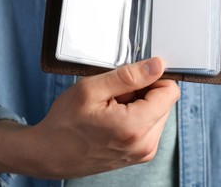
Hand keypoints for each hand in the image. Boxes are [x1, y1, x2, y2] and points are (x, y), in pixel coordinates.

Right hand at [0, 57, 179, 178]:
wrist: (50, 153)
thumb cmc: (64, 124)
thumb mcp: (92, 90)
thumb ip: (129, 76)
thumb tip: (157, 66)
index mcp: (136, 127)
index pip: (170, 92)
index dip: (153, 78)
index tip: (133, 78)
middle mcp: (145, 144)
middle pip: (164, 102)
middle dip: (143, 92)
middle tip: (114, 96)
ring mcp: (143, 152)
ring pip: (157, 113)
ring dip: (138, 105)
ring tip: (111, 109)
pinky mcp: (139, 154)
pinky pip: (148, 125)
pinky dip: (135, 116)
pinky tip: (113, 118)